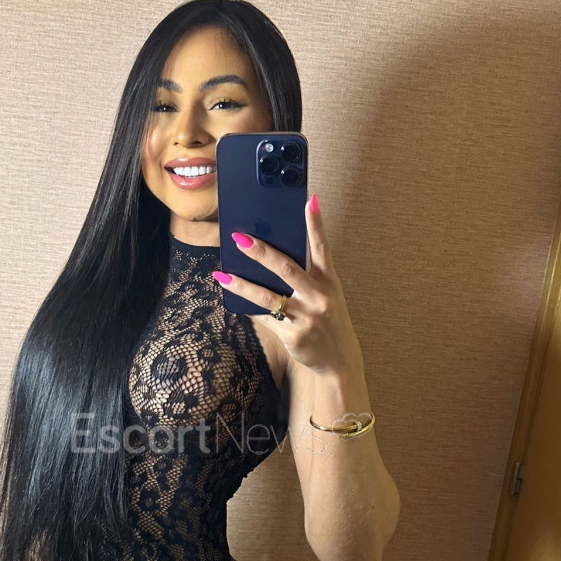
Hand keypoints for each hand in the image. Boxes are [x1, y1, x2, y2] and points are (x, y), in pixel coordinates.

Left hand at [212, 193, 363, 376]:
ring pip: (268, 296)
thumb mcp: (326, 295)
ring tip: (222, 275)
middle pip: (286, 268)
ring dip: (242, 285)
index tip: (309, 201)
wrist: (338, 360)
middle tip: (240, 239)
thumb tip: (270, 259)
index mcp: (328, 282)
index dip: (316, 224)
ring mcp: (306, 317)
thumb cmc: (327, 320)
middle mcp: (319, 297)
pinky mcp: (294, 335)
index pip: (322, 248)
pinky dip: (250, 308)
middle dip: (261, 252)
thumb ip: (307, 277)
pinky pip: (265, 318)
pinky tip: (234, 301)